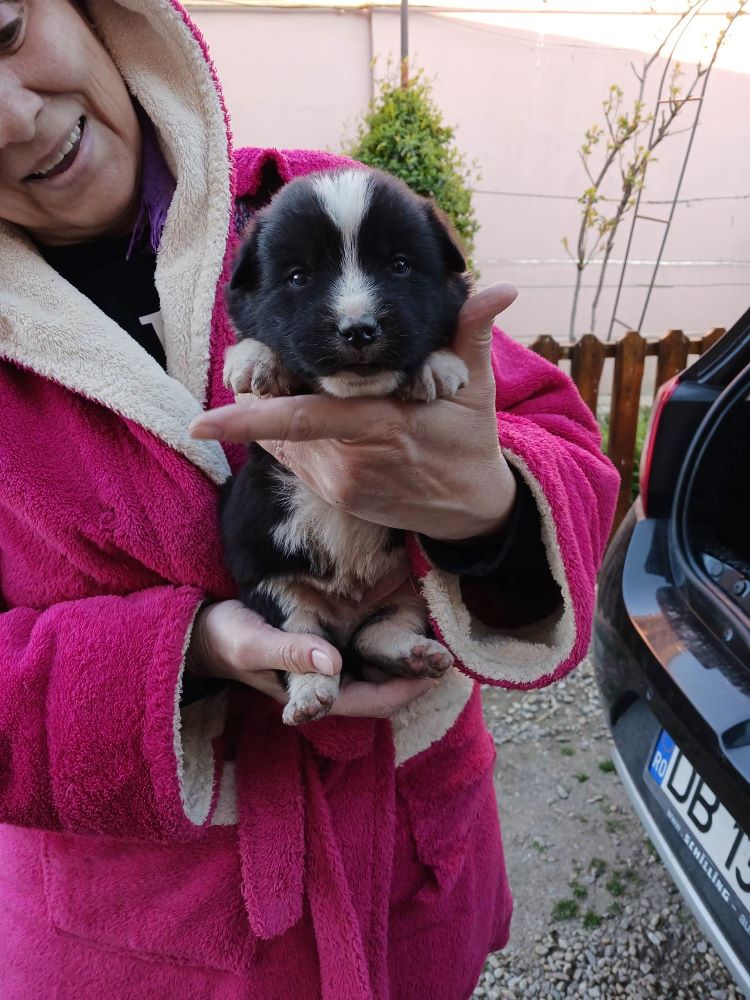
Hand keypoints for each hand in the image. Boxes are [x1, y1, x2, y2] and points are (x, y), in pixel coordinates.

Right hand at [187, 599, 434, 716]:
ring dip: (409, 655)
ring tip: (441, 635)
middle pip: (385, 686)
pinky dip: (392, 635)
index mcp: (315, 693)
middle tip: (450, 653)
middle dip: (417, 674)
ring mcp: (331, 663)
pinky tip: (412, 610)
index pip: (372, 701)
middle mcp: (331, 682)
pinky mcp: (330, 641)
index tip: (436, 672)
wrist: (205, 630)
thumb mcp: (253, 642)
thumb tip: (332, 662)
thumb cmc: (226, 639)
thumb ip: (289, 653)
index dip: (406, 690)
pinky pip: (368, 643)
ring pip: (380, 666)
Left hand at [191, 284, 518, 540]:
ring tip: (277, 382)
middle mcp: (350, 463)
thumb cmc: (470, 443)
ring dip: (270, 412)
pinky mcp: (332, 496)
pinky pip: (291, 458)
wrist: (471, 511)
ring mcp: (338, 485)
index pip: (305, 419)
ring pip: (281, 440)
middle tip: (245, 366)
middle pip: (281, 423)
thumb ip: (471, 333)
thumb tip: (499, 288)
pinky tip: (294, 410)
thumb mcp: (476, 388)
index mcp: (382, 429)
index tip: (199, 423)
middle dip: (257, 396)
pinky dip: (283, 432)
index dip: (249, 419)